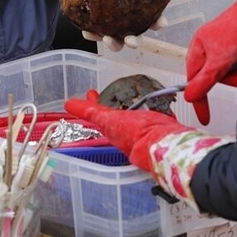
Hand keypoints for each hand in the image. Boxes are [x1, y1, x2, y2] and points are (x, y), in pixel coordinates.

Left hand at [64, 89, 190, 171]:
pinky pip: (156, 118)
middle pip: (118, 117)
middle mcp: (128, 134)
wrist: (167, 145)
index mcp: (115, 131)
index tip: (90, 91)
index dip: (93, 103)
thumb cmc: (137, 134)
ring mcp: (146, 133)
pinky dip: (156, 110)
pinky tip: (159, 103)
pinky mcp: (162, 130)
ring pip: (137, 118)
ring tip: (136, 94)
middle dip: (116, 105)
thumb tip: (68, 104)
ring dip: (135, 106)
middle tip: (114, 92)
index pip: (99, 115)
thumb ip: (92, 112)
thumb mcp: (111, 119)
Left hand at [81, 15, 168, 51]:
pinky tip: (87, 32)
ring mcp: (112, 29)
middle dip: (134, 41)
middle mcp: (127, 27)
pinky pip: (93, 34)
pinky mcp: (96, 30)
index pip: (153, 20)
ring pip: (115, 41)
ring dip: (113, 43)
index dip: (158, 22)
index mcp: (138, 15)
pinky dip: (90, 34)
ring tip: (106, 39)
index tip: (161, 23)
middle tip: (132, 41)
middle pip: (134, 37)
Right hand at [184, 0, 236, 124]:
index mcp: (199, 48)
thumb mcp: (221, 58)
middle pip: (218, 79)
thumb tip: (189, 96)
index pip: (194, 81)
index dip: (200, 100)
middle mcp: (211, 50)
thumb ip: (205, 79)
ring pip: (233, 75)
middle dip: (233, 76)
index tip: (205, 117)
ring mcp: (227, 50)